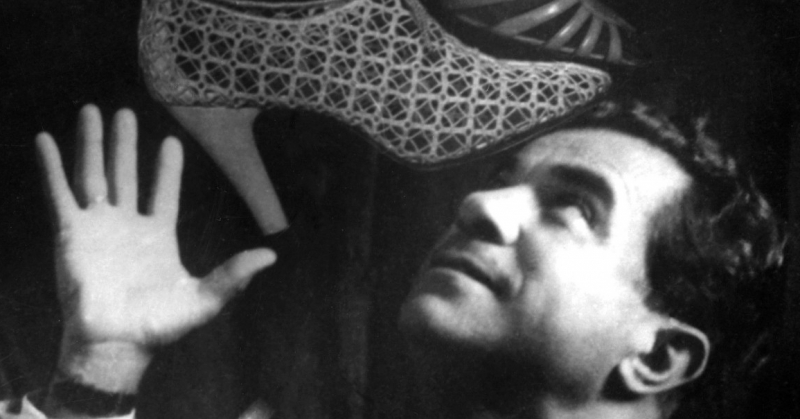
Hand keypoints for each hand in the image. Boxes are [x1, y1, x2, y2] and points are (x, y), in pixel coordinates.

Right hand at [36, 105, 274, 391]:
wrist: (116, 344)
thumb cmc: (159, 326)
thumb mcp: (205, 299)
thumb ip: (234, 275)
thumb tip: (272, 256)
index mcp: (158, 236)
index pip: (164, 193)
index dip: (167, 169)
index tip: (172, 141)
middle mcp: (126, 226)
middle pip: (125, 174)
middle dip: (125, 144)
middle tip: (126, 113)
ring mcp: (97, 227)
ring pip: (94, 175)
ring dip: (93, 143)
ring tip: (92, 110)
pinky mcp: (70, 233)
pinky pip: (59, 193)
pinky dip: (52, 167)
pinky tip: (46, 139)